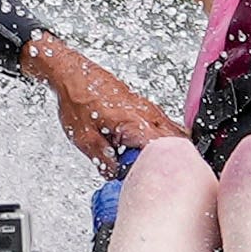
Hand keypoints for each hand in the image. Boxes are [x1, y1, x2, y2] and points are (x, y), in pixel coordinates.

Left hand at [22, 31, 183, 175]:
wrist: (71, 74)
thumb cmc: (76, 98)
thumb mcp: (84, 139)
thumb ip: (104, 161)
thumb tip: (116, 176)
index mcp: (135, 123)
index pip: (164, 153)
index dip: (157, 170)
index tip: (140, 177)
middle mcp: (148, 113)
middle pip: (178, 143)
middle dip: (167, 161)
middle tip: (147, 171)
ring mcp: (149, 108)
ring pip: (174, 134)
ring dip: (162, 151)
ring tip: (140, 159)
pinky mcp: (145, 107)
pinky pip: (164, 126)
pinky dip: (158, 140)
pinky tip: (138, 147)